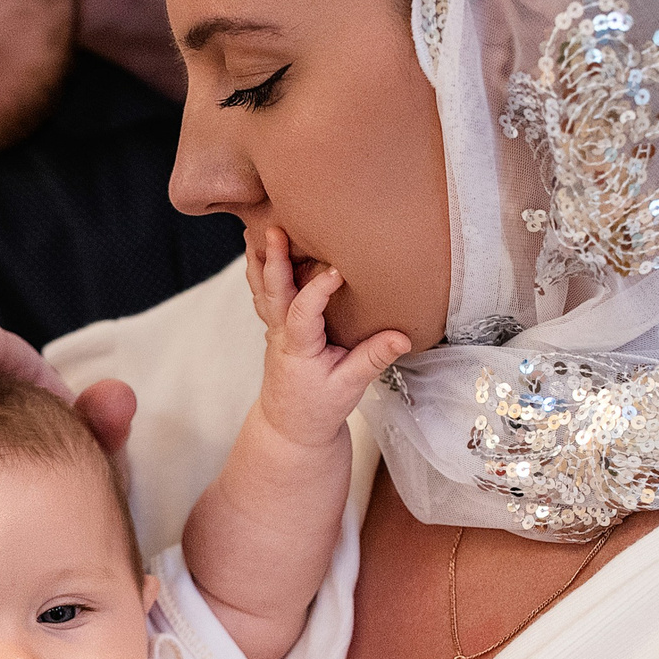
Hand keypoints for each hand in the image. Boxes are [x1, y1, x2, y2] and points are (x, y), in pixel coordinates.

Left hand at [249, 227, 409, 451]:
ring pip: (262, 292)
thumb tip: (402, 337)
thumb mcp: (350, 388)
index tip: (336, 269)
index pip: (302, 313)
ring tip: (256, 230)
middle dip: (274, 261)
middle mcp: (280, 335)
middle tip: (276, 230)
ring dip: (259, 261)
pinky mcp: (276, 328)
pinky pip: (265, 296)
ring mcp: (273, 330)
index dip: (317, 290)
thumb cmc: (318, 408)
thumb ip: (373, 359)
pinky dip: (262, 272)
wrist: (290, 428)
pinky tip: (262, 249)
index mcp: (298, 349)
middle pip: (272, 294)